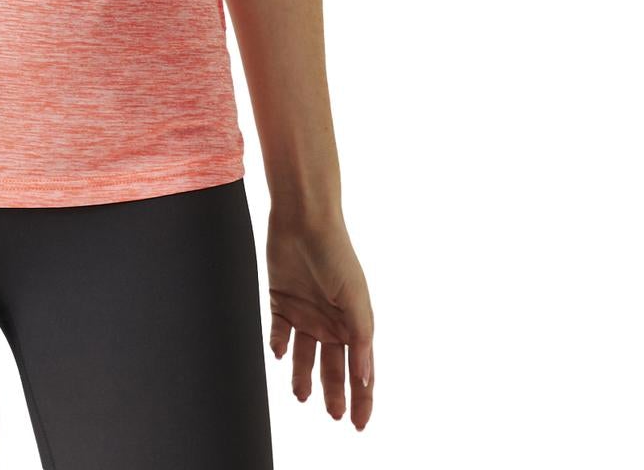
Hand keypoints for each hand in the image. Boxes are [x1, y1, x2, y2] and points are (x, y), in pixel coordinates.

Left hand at [265, 204, 375, 430]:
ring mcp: (305, 312)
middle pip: (333, 367)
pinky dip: (278, 344)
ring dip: (302, 376)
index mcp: (354, 321)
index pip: (360, 369)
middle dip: (334, 393)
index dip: (362, 397)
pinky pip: (279, 331)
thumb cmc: (336, 254)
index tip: (360, 424)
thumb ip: (360, 339)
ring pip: (303, 355)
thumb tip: (365, 378)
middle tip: (333, 416)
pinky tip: (279, 353)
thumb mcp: (355, 298)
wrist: (303, 220)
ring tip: (301, 395)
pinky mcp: (281, 300)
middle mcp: (330, 321)